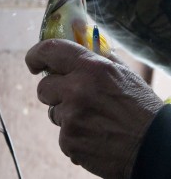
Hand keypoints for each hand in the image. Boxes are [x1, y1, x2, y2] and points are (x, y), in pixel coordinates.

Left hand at [25, 39, 162, 178]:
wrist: (153, 146)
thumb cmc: (139, 106)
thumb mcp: (123, 72)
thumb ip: (98, 55)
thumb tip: (81, 39)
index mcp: (91, 67)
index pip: (49, 51)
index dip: (35, 54)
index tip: (33, 62)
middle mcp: (77, 90)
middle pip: (43, 86)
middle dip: (54, 91)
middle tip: (72, 96)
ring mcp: (72, 118)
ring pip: (52, 111)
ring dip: (66, 113)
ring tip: (91, 118)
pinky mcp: (69, 142)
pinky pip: (61, 133)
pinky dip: (73, 134)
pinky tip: (93, 134)